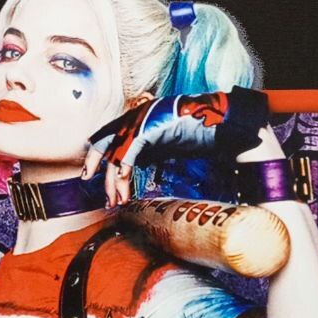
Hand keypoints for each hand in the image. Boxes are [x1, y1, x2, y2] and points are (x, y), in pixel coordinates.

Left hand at [82, 89, 267, 206]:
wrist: (222, 121)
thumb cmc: (201, 132)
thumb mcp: (168, 144)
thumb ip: (151, 152)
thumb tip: (136, 170)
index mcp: (140, 118)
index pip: (111, 135)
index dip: (100, 156)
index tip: (96, 176)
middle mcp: (137, 116)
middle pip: (105, 140)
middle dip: (97, 166)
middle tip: (95, 188)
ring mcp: (142, 120)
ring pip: (115, 152)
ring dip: (113, 181)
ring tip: (116, 201)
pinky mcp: (148, 128)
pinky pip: (127, 154)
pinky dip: (123, 175)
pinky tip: (125, 192)